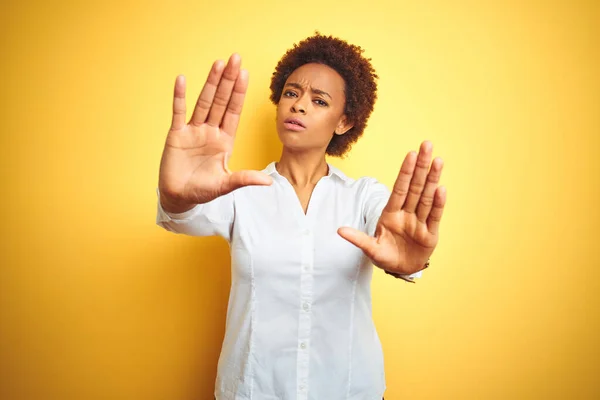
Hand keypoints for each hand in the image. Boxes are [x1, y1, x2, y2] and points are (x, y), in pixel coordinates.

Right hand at [158, 53, 272, 210]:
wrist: (179, 197)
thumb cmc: (203, 190)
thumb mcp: (226, 184)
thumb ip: (245, 179)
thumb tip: (269, 182)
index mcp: (224, 140)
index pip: (234, 111)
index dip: (239, 93)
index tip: (246, 74)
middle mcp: (210, 131)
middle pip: (221, 101)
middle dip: (229, 80)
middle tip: (235, 58)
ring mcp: (193, 131)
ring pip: (203, 102)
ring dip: (210, 83)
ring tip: (218, 63)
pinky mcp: (176, 135)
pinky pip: (178, 112)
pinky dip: (179, 97)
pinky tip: (182, 80)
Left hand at [338, 141, 446, 274]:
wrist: (401, 270)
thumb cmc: (385, 256)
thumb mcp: (370, 249)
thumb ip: (357, 239)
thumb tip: (339, 231)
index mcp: (391, 214)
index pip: (399, 189)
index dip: (405, 172)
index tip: (410, 154)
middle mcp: (407, 213)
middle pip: (415, 187)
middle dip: (421, 166)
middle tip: (426, 145)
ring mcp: (419, 222)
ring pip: (427, 197)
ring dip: (432, 179)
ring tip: (438, 161)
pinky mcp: (430, 234)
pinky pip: (434, 216)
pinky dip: (439, 203)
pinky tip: (441, 188)